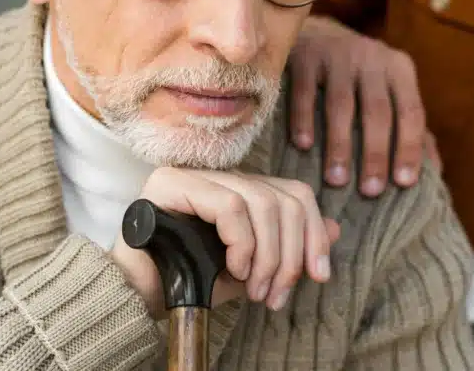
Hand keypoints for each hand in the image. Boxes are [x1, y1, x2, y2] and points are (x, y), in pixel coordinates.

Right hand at [110, 168, 340, 318]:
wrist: (138, 299)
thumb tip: (335, 229)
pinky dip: (241, 242)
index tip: (318, 275)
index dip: (314, 232)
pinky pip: (227, 205)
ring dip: (267, 254)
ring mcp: (193, 174)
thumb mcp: (253, 269)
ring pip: (259, 200)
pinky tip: (235, 270)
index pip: (294, 192)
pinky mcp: (169, 182)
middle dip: (291, 253)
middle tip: (276, 294)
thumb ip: (289, 247)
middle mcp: (219, 175)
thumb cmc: (191, 282)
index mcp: (240, 189)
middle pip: (283, 197)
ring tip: (256, 289)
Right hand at [288, 16, 437, 196]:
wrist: (316, 32)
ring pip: (342, 105)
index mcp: (399, 69)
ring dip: (339, 144)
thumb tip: (435, 170)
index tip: (403, 183)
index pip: (411, 111)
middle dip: (375, 153)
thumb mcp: (391, 90)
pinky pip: (305, 91)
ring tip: (336, 180)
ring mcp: (337, 53)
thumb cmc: (360, 75)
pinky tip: (303, 146)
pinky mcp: (306, 54)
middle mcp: (372, 57)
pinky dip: (304, 119)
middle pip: (378, 111)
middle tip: (370, 192)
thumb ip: (412, 126)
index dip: (409, 147)